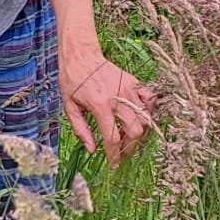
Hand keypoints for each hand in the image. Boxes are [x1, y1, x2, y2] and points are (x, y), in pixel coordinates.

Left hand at [60, 48, 154, 162]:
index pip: (113, 137)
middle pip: (134, 131)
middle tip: (121, 153)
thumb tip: (93, 150)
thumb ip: (81, 130)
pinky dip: (148, 112)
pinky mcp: (134, 83)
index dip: (114, 154)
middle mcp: (118, 98)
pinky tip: (138, 119)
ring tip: (128, 138)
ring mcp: (129, 89)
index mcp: (100, 105)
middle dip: (130, 147)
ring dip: (138, 133)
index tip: (113, 164)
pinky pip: (149, 101)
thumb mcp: (69, 106)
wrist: (81, 55)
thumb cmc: (72, 80)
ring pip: (145, 118)